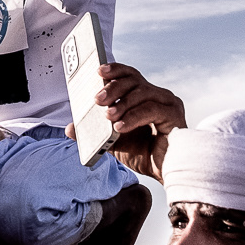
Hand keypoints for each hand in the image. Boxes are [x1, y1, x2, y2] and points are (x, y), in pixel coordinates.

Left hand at [95, 63, 184, 181]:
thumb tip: (70, 129)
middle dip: (113, 87)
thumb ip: (95, 132)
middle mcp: (158, 96)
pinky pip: (152, 110)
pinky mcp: (175, 116)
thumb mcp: (113, 141)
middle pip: (134, 80)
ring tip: (108, 116)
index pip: (129, 75)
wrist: (164, 174)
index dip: (115, 70)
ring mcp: (168, 104)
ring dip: (122, 103)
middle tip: (97, 99)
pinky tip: (120, 126)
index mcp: (144, 96)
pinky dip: (134, 116)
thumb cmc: (143, 154)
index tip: (98, 70)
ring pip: (142, 92)